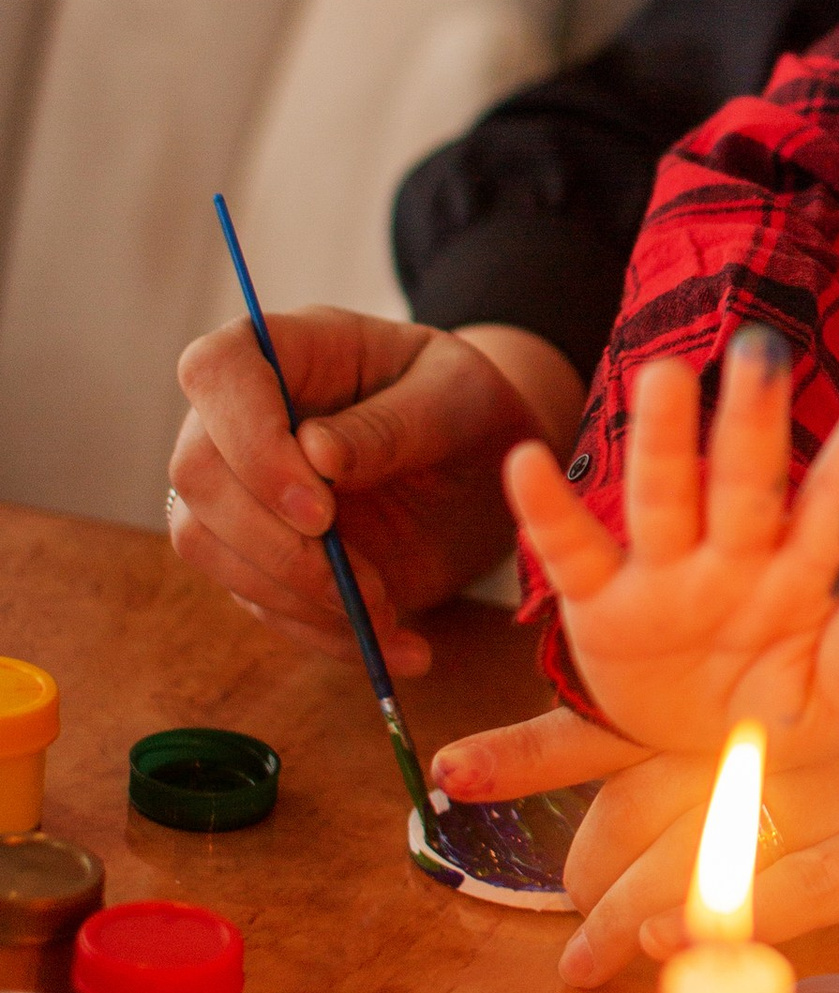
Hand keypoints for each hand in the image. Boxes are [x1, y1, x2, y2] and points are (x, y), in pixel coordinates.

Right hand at [170, 311, 575, 679]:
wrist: (487, 474)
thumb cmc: (471, 412)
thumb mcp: (460, 401)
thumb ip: (396, 422)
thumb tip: (316, 453)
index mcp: (291, 349)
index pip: (216, 372)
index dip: (249, 441)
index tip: (319, 507)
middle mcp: (244, 414)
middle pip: (197, 472)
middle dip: (272, 541)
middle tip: (360, 580)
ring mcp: (240, 485)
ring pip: (204, 542)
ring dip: (293, 594)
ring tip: (390, 615)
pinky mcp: (256, 551)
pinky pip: (256, 599)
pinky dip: (321, 632)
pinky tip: (395, 643)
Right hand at [504, 334, 838, 757]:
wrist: (717, 767)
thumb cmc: (793, 714)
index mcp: (807, 574)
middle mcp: (738, 555)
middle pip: (748, 481)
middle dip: (753, 418)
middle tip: (761, 348)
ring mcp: (668, 574)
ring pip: (666, 498)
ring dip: (664, 442)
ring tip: (664, 378)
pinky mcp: (602, 606)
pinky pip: (573, 554)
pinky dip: (548, 513)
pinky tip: (526, 461)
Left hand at [507, 583, 838, 984]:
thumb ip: (834, 710)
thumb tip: (768, 757)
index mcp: (801, 674)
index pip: (653, 717)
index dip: (555, 751)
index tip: (468, 774)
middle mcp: (807, 720)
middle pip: (656, 786)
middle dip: (579, 852)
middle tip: (538, 913)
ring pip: (709, 849)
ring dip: (628, 913)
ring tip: (571, 964)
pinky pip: (797, 888)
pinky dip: (729, 921)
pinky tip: (670, 949)